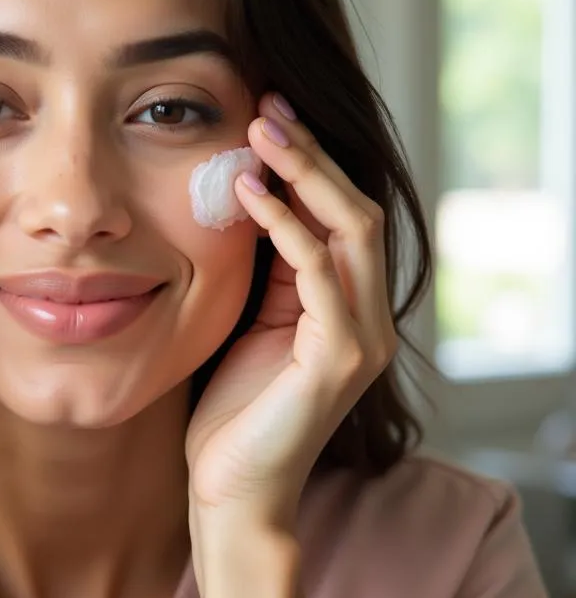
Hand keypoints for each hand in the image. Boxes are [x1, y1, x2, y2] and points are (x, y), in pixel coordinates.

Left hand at [185, 93, 397, 532]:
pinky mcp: (339, 359)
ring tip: (260, 130)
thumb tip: (250, 198)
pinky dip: (285, 225)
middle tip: (267, 105)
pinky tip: (247, 193)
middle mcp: (366, 318)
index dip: (309, 163)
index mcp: (346, 308)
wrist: (230, 491)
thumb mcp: (251, 323)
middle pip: (356, 210)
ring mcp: (360, 338)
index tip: (266, 116)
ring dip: (304, 173)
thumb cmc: (232, 411)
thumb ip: (267, 271)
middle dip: (312, 153)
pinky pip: (319, 273)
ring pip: (350, 230)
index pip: (341, 217)